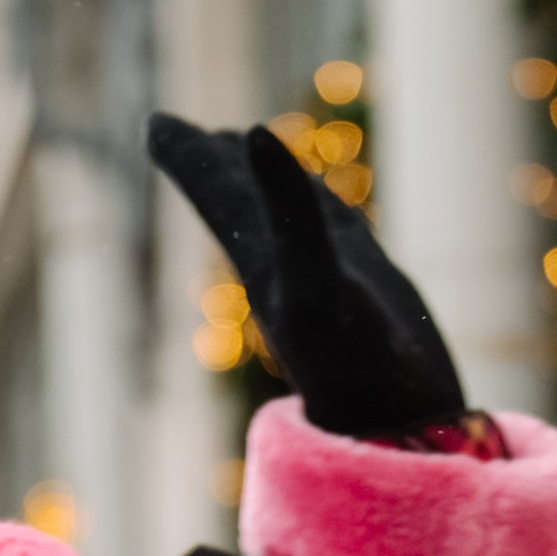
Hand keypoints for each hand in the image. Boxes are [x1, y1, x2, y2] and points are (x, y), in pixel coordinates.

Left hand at [148, 115, 464, 442]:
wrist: (402, 430)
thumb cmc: (351, 367)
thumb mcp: (312, 282)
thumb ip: (287, 210)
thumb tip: (251, 131)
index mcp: (258, 255)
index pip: (213, 189)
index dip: (185, 154)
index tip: (155, 125)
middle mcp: (284, 265)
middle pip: (238, 199)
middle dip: (213, 163)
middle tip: (182, 136)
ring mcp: (326, 276)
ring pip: (286, 213)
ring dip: (263, 184)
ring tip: (244, 155)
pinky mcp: (369, 290)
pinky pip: (337, 233)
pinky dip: (323, 207)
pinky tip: (325, 206)